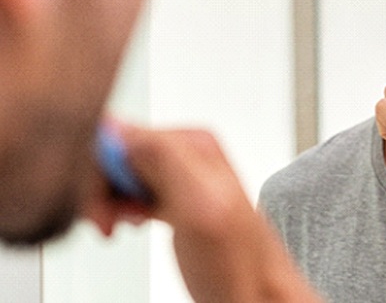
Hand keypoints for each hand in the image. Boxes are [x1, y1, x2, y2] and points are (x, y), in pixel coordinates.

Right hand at [85, 123, 321, 302]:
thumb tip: (119, 128)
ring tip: (118, 225)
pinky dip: (120, 207)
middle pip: (117, 152)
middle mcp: (188, 153)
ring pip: (120, 172)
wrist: (256, 296)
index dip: (99, 171)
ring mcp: (181, 176)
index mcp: (193, 142)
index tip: (101, 205)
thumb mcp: (200, 205)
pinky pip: (131, 189)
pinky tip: (129, 223)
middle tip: (109, 222)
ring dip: (108, 200)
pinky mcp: (174, 197)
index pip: (121, 134)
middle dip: (102, 188)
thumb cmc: (238, 263)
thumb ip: (163, 159)